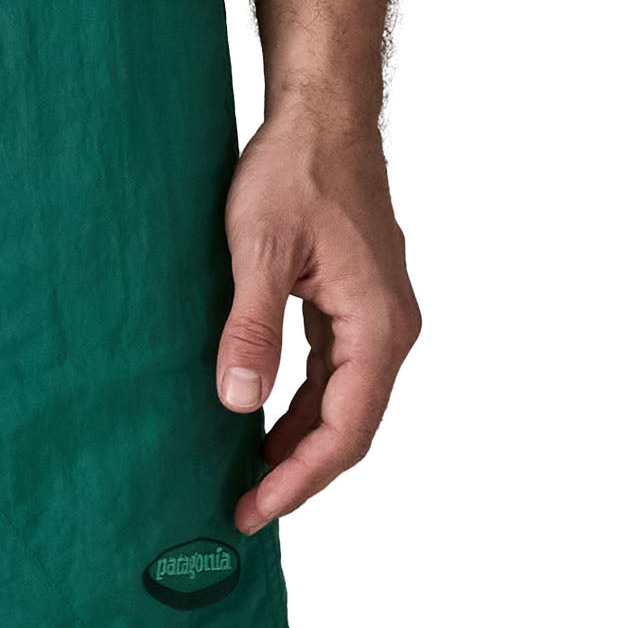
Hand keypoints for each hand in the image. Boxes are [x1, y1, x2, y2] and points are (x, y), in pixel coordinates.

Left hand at [216, 110, 420, 534]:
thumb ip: (250, 330)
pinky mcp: (353, 304)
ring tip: (249, 480)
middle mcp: (388, 327)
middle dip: (298, 474)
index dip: (300, 478)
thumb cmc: (293, 172)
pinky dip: (301, 408)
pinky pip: (334, 375)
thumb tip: (239, 404)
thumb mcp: (256, 252)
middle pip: (350, 427)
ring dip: (299, 444)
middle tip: (243, 510)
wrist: (320, 117)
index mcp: (377, 324)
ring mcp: (374, 316)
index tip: (255, 509)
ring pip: (342, 404)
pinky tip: (263, 425)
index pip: (345, 428)